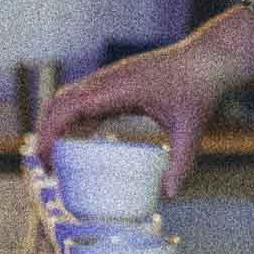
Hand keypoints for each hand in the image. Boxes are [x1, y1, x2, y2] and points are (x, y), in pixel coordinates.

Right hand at [32, 43, 232, 197]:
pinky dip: (72, 117)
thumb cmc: (199, 89)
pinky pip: (85, 97)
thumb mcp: (190, 129)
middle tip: (44, 165)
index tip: (44, 156)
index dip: (52, 130)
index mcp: (120, 88)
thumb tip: (169, 195)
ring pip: (69, 97)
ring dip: (55, 122)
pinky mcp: (117, 81)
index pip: (72, 106)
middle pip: (61, 101)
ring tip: (52, 155)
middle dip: (45, 131)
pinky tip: (77, 140)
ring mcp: (111, 78)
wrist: (208, 59)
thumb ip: (181, 163)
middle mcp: (109, 80)